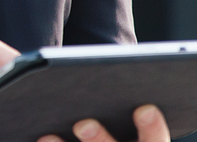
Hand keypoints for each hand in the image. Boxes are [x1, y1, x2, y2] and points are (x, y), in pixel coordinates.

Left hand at [38, 104, 169, 141]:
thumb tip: (110, 63)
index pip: (155, 141)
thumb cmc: (117, 115)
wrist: (103, 135)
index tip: (144, 108)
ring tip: (48, 136)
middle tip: (82, 124)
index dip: (152, 127)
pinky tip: (41, 138)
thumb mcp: (124, 104)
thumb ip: (121, 92)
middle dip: (99, 141)